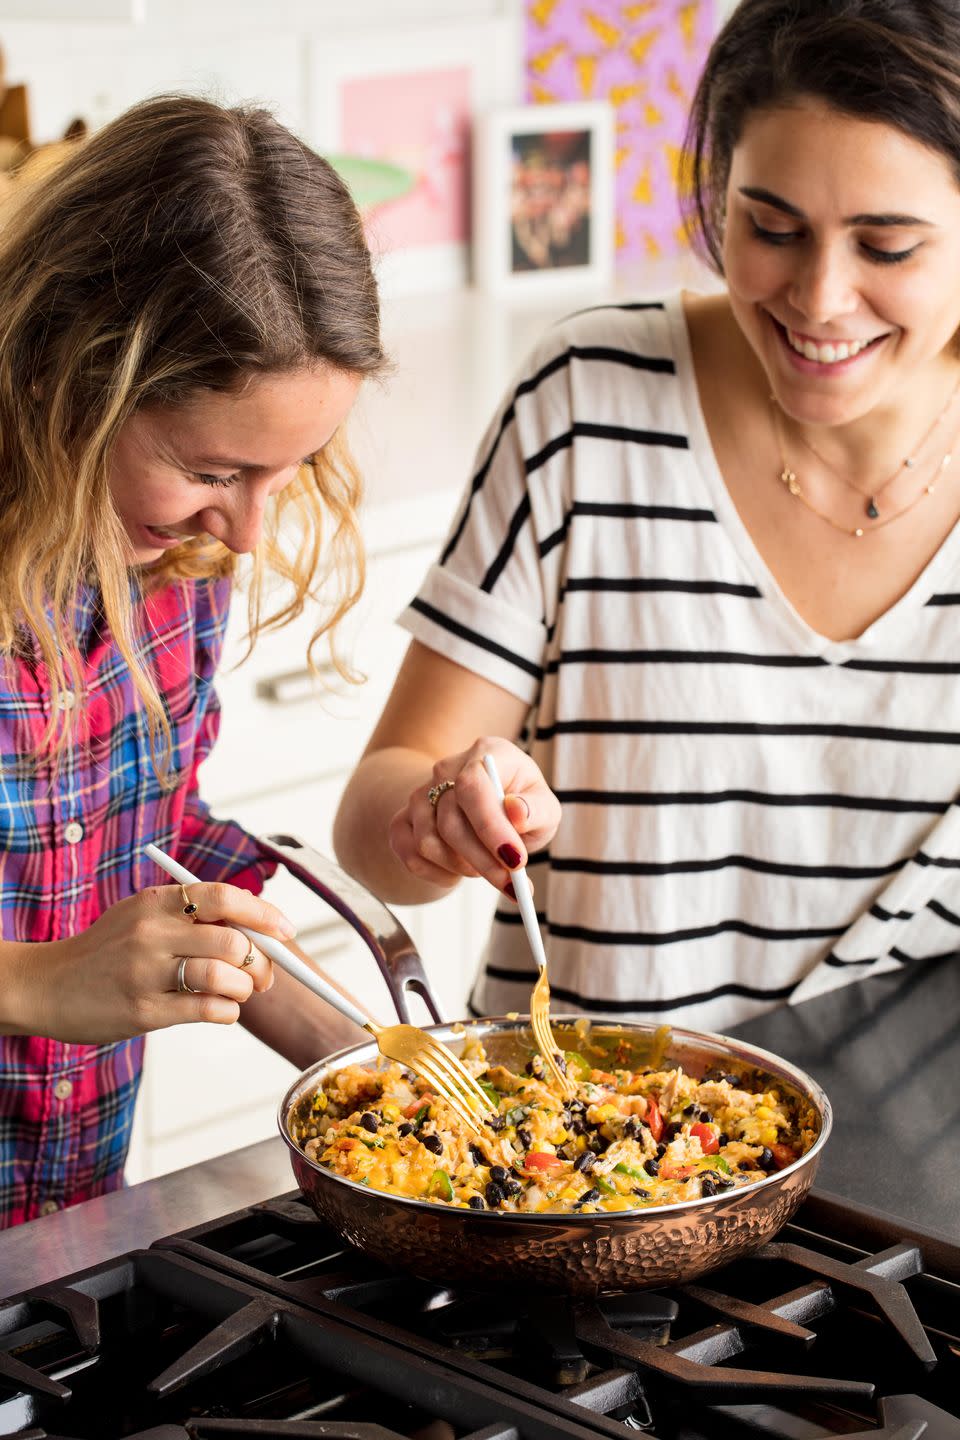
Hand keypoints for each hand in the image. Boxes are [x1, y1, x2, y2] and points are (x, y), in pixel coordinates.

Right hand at [18, 882, 295, 1042]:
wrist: (47, 986)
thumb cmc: (107, 952)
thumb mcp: (142, 917)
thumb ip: (193, 918)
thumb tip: (260, 931)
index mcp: (157, 901)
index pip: (225, 898)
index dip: (264, 914)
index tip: (286, 930)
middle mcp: (152, 933)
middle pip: (234, 942)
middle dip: (263, 962)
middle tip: (265, 975)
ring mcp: (146, 973)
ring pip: (225, 977)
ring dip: (245, 990)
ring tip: (237, 994)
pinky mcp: (143, 1011)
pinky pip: (207, 1010)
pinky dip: (227, 1012)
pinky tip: (221, 1010)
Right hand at [388, 737, 560, 895]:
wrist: (491, 808)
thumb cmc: (523, 806)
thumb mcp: (545, 806)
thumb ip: (537, 810)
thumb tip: (518, 812)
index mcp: (486, 754)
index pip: (473, 786)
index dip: (490, 826)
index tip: (515, 860)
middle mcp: (446, 769)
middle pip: (450, 822)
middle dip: (483, 860)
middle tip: (510, 884)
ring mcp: (420, 795)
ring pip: (429, 843)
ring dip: (463, 867)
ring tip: (487, 866)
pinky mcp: (403, 821)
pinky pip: (412, 857)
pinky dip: (440, 875)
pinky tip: (461, 870)